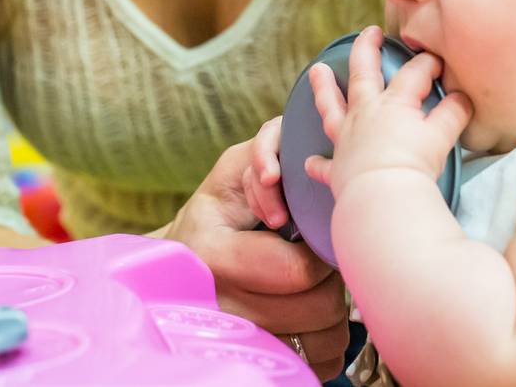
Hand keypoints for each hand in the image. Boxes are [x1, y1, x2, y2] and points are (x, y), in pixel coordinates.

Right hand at [163, 139, 349, 381]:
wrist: (182, 266)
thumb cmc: (219, 210)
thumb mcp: (232, 170)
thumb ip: (267, 150)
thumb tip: (283, 172)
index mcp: (213, 256)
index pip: (299, 269)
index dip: (318, 249)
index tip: (307, 235)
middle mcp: (222, 307)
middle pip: (321, 307)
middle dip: (330, 277)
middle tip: (316, 259)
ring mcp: (240, 343)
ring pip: (327, 338)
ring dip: (333, 311)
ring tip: (312, 285)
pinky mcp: (264, 364)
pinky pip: (323, 363)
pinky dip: (327, 340)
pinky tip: (310, 315)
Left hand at [303, 25, 471, 198]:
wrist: (382, 198)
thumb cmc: (413, 165)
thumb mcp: (441, 136)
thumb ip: (452, 114)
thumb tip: (463, 98)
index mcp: (393, 103)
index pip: (413, 73)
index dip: (428, 64)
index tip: (437, 61)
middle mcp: (365, 113)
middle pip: (362, 73)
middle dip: (366, 49)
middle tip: (369, 31)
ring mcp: (346, 138)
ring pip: (331, 106)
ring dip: (323, 88)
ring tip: (317, 71)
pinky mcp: (337, 168)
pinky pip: (324, 164)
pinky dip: (318, 163)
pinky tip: (310, 161)